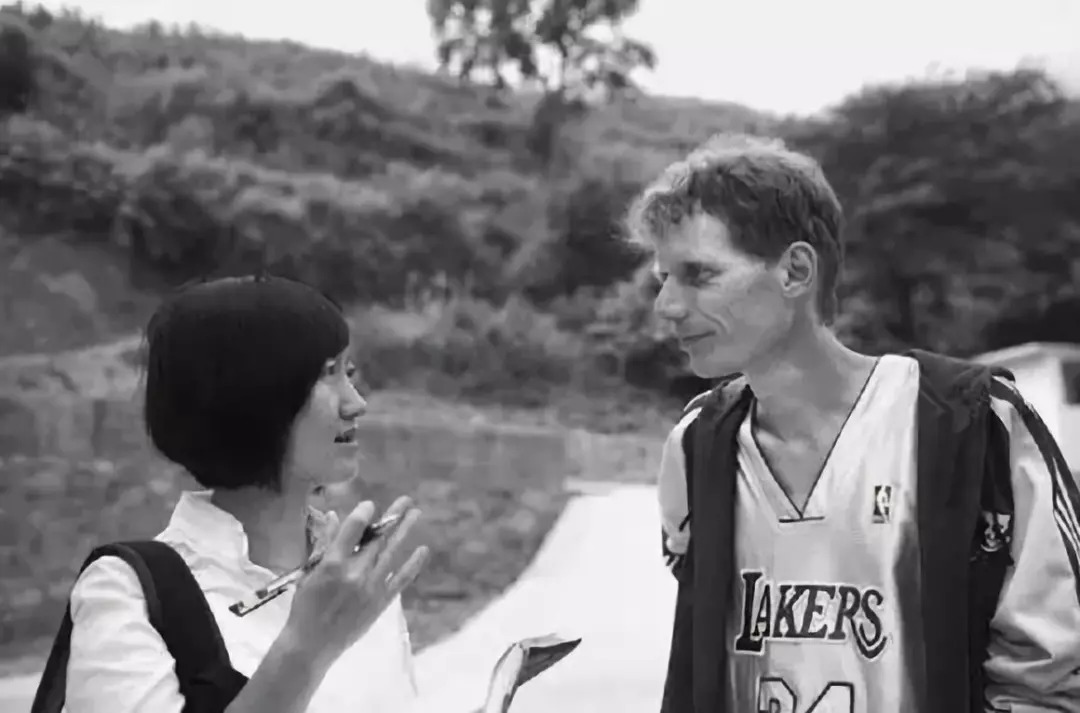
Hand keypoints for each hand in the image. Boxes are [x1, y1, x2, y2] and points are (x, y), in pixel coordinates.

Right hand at [283, 496, 427, 666]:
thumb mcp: (310, 572)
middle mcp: (355, 573)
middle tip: (406, 500)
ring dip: (405, 531)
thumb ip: (325, 544)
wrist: (311, 645)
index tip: (370, 505)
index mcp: (333, 564)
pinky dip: (413, 565)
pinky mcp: (380, 602)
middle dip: (392, 517)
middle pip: (377, 538)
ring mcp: (370, 588)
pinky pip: (401, 580)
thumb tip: (335, 515)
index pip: (353, 529)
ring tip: (416, 513)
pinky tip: (423, 550)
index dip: (364, 513)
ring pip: (392, 553)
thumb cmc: (305, 606)